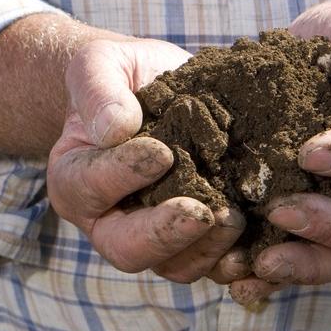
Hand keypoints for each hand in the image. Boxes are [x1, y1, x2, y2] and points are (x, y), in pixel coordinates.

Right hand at [48, 38, 246, 282]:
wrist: (154, 89)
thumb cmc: (118, 77)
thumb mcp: (98, 65)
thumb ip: (98, 91)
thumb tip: (115, 128)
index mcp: (74, 180)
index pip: (89, 187)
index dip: (123, 175)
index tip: (162, 152)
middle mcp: (108, 220)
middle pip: (126, 248)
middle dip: (165, 234)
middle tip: (201, 212)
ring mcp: (153, 236)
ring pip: (174, 265)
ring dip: (206, 248)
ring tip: (235, 218)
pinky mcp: (195, 240)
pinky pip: (213, 264)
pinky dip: (235, 260)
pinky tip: (257, 241)